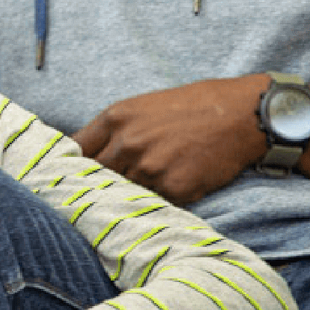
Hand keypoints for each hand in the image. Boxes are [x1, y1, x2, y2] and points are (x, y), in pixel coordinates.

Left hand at [74, 74, 269, 204]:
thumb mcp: (145, 107)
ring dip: (129, 196)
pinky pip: (154, 202)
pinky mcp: (173, 188)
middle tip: (100, 194)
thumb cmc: (195, 107)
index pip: (74, 151)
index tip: (67, 178)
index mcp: (116, 118)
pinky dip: (158, 201)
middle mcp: (127, 142)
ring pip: (123, 193)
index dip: (69, 167)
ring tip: (145, 190)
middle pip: (94, 177)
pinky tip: (171, 189)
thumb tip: (86, 156)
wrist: (243, 113)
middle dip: (97, 186)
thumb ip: (115, 131)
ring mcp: (149, 167)